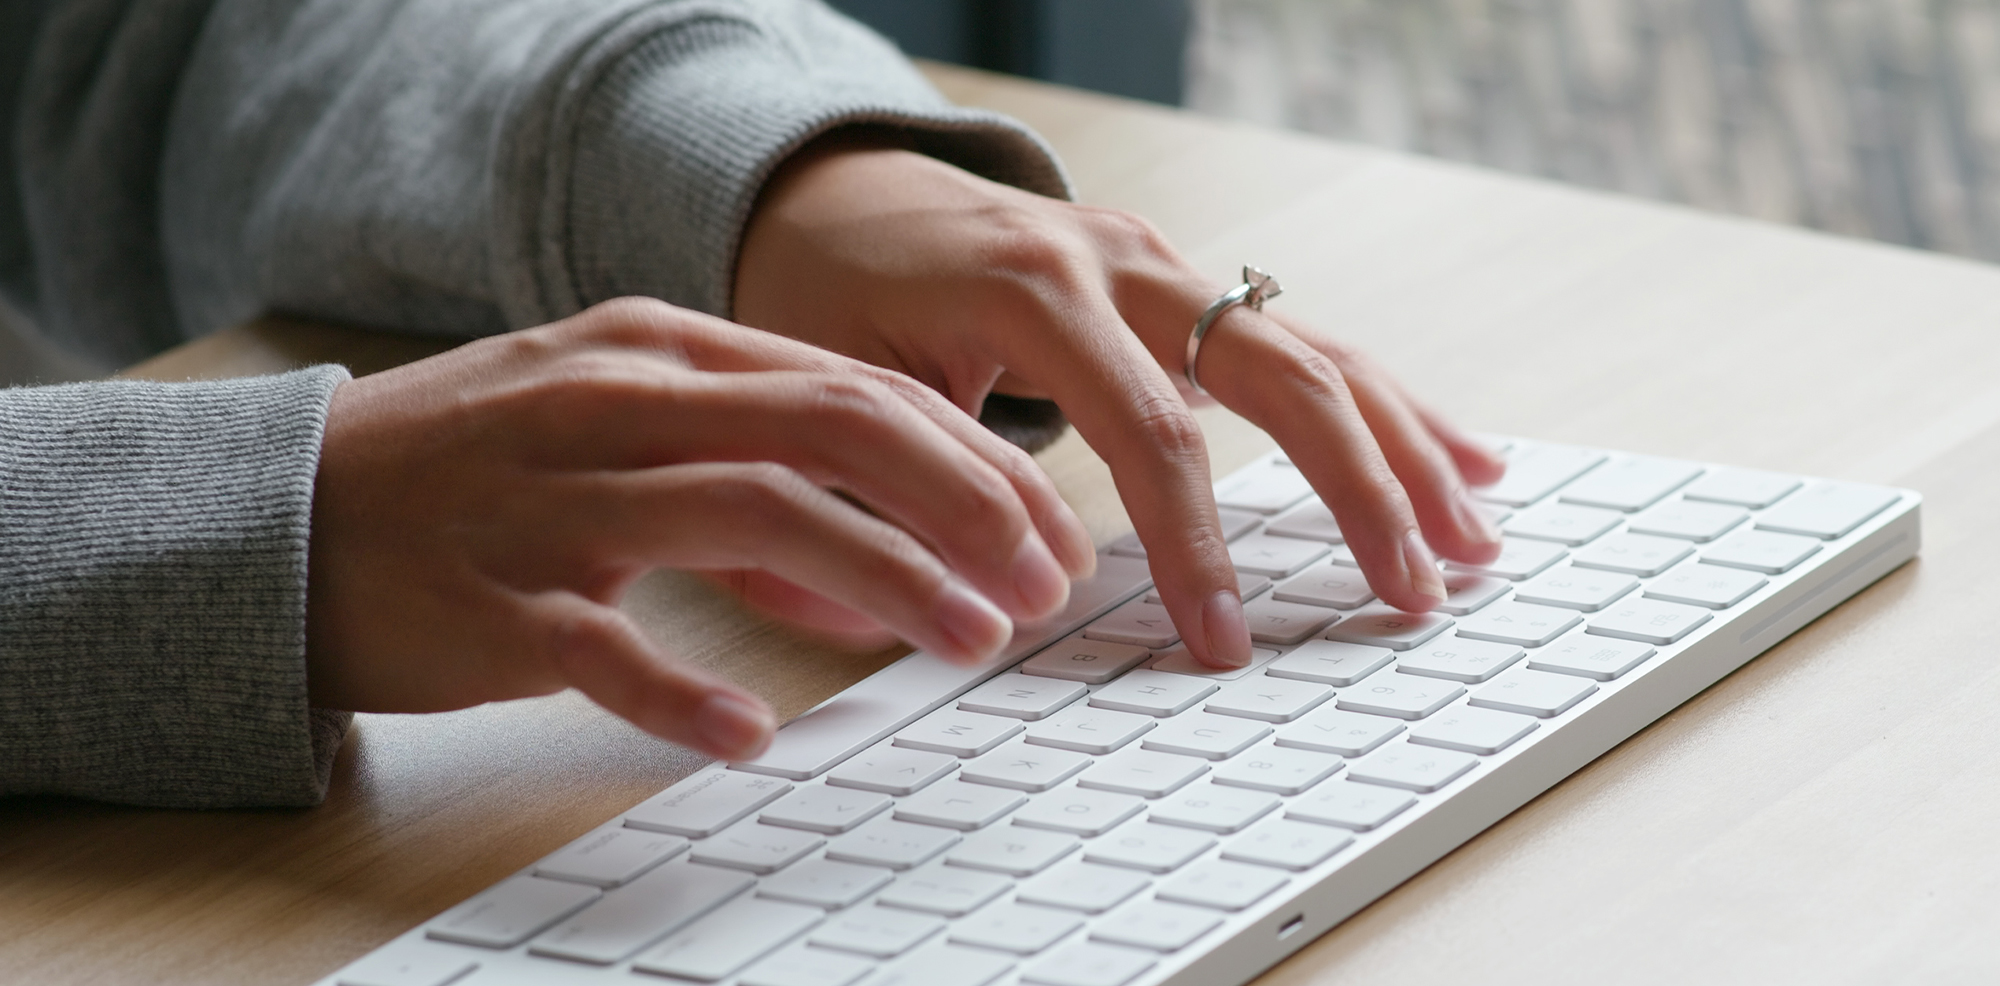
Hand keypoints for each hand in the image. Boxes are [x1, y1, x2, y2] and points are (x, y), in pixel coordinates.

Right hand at [305, 298, 1093, 759]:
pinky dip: (684, 689)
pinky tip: (754, 734)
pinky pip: (605, 645)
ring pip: (748, 515)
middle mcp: (617, 403)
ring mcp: (552, 498)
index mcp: (660, 349)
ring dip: (879, 578)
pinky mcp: (493, 599)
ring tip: (966, 639)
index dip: (972, 459)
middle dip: (959, 503)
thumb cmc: (477, 472)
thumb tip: (868, 558)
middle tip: (1040, 581)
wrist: (286, 516)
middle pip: (829, 428)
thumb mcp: (616, 429)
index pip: (854, 387)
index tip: (1046, 531)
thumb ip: (743, 475)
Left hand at [735, 139, 1505, 667]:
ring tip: (1474, 541)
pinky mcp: (1185, 279)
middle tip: (1412, 595)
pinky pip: (1306, 338)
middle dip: (1358, 493)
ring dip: (1405, 449)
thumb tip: (1018, 601)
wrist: (834, 192)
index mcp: (1034, 288)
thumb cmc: (829, 293)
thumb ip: (927, 480)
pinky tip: (1458, 452)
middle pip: (1277, 376)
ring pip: (1316, 351)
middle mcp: (1121, 260)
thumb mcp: (846, 385)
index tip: (1226, 643)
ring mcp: (1165, 261)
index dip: (1196, 547)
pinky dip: (1386, 402)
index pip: (1148, 433)